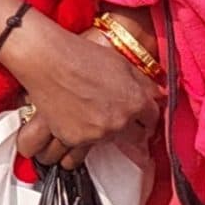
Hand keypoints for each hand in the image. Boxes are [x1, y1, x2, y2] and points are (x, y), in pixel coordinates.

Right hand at [3, 13, 161, 170]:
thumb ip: (143, 83)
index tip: (142, 118)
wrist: (46, 60)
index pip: (153, 119)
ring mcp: (97, 134)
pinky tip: (71, 130)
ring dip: (103, 137)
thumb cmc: (80, 55)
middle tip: (117, 120)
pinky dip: (76, 142)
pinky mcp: (74, 140)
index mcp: (135, 101)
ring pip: (107, 144)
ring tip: (90, 123)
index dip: (147, 117)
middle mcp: (120, 122)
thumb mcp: (119, 62)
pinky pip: (80, 150)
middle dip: (130, 130)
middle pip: (136, 137)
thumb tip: (158, 94)